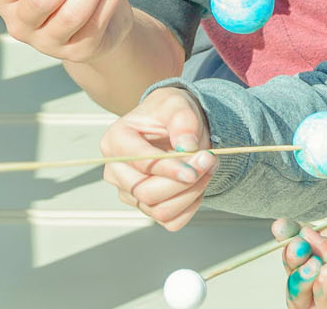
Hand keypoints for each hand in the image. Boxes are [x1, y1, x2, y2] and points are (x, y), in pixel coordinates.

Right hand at [101, 87, 215, 228]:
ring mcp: (129, 192)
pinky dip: (190, 206)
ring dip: (191, 194)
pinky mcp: (145, 207)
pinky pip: (170, 221)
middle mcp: (116, 171)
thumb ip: (183, 121)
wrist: (174, 125)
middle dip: (184, 183)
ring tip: (208, 168)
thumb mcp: (177, 105)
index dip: (170, 168)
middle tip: (210, 159)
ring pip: (160, 210)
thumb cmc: (170, 113)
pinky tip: (199, 184)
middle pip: (146, 192)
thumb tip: (187, 146)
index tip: (198, 166)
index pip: (141, 163)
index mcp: (116, 141)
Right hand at [280, 225, 326, 308]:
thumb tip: (311, 238)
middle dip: (296, 261)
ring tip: (318, 269)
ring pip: (309, 296)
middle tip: (298, 252)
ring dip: (305, 282)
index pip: (319, 243)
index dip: (297, 237)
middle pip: (306, 271)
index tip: (281, 229)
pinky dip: (320, 297)